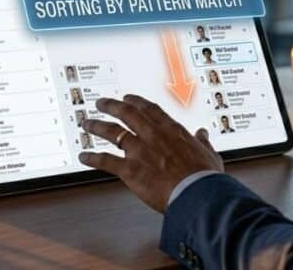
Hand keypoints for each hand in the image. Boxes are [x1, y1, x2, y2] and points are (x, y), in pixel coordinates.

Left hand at [79, 95, 223, 213]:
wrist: (197, 194)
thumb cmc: (204, 177)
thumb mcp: (209, 154)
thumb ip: (203, 142)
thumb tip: (203, 134)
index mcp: (171, 130)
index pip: (149, 109)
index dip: (136, 102)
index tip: (128, 98)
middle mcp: (152, 135)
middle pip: (126, 113)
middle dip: (111, 106)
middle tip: (101, 103)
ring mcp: (139, 151)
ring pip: (112, 132)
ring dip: (97, 126)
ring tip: (87, 123)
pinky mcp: (130, 169)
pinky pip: (105, 161)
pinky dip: (92, 158)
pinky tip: (84, 157)